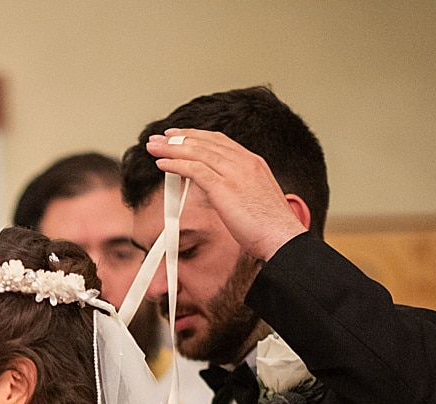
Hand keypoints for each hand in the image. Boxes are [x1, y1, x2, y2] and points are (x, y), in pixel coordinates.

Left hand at [147, 129, 309, 261]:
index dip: (196, 136)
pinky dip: (176, 165)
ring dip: (172, 148)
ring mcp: (235, 173)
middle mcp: (244, 162)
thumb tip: (218, 191)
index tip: (179, 135)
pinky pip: (195, 170)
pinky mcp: (225, 188)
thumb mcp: (253, 198)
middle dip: (179, 138)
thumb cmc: (269, 226)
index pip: (220, 141)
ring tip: (154, 147)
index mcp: (252, 162)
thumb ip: (236, 188)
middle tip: (159, 137)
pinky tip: (162, 164)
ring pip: (198, 152)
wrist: (282, 236)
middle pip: (206, 142)